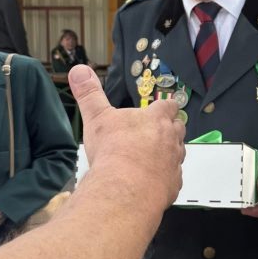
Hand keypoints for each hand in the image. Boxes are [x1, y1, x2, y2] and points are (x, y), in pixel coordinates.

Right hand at [69, 65, 184, 211]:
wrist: (124, 188)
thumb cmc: (113, 150)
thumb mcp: (96, 117)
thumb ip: (89, 93)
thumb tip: (79, 70)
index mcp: (156, 119)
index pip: (169, 106)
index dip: (165, 107)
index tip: (162, 108)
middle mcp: (170, 138)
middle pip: (179, 128)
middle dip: (170, 129)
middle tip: (157, 133)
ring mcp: (174, 162)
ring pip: (179, 153)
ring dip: (169, 153)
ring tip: (154, 157)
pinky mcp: (173, 184)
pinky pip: (174, 178)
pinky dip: (166, 178)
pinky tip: (153, 181)